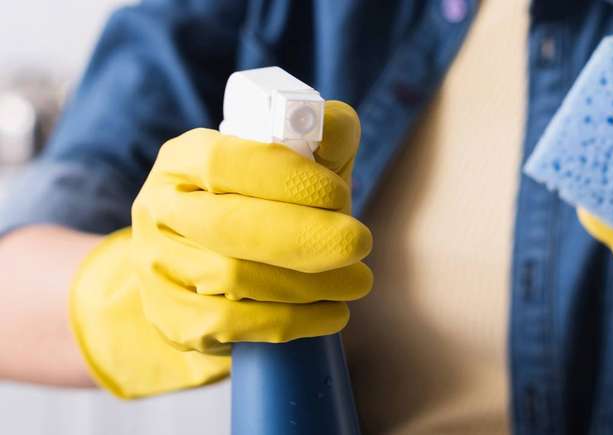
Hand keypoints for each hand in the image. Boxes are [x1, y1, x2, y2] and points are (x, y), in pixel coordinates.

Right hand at [69, 101, 372, 397]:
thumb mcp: (290, 166)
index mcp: (183, 160)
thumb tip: (334, 129)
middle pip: (230, 227)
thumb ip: (319, 138)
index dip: (288, 179)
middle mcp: (160, 210)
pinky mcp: (171, 319)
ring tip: (357, 281)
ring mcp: (158, 268)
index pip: (226, 163)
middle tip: (361, 243)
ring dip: (309, 284)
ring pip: (233, 279)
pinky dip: (292, 322)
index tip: (340, 196)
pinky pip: (231, 325)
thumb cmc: (263, 207)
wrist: (205, 275)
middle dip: (307, 237)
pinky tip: (331, 314)